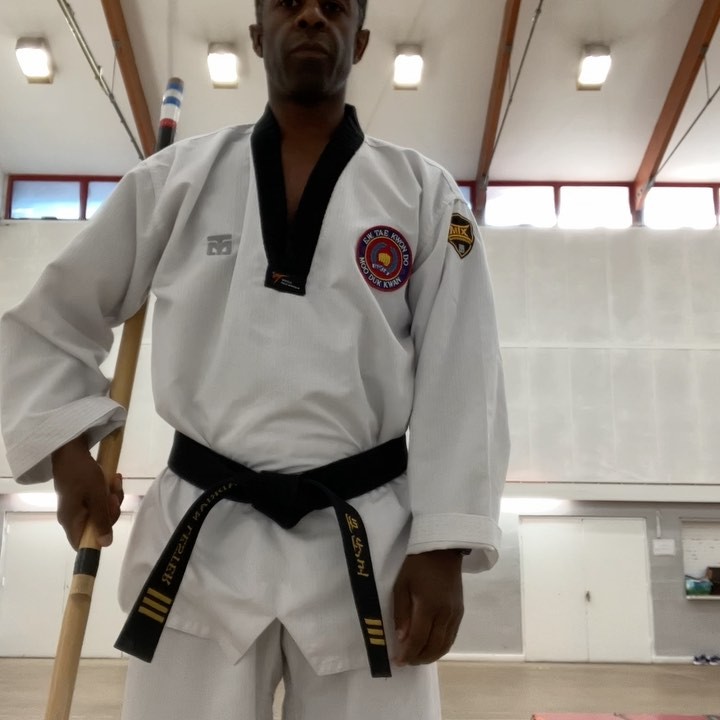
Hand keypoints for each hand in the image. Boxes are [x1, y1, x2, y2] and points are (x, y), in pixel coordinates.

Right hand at [51, 436, 123, 549]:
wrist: (70, 449)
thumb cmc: (82, 473)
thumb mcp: (96, 497)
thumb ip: (101, 520)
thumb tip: (105, 544)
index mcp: (71, 520)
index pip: (82, 543)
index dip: (98, 537)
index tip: (109, 520)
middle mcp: (72, 516)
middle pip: (96, 524)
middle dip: (111, 509)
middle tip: (114, 494)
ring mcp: (77, 504)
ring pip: (101, 509)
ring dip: (113, 496)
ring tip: (116, 480)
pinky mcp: (82, 494)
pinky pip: (98, 498)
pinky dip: (107, 490)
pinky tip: (114, 478)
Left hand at [392, 549, 463, 665]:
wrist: (442, 550)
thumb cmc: (417, 565)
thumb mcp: (401, 585)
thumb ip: (401, 612)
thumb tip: (401, 638)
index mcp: (429, 606)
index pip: (418, 639)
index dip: (408, 653)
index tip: (397, 661)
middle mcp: (445, 614)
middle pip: (434, 647)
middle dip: (419, 658)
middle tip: (406, 662)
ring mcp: (455, 614)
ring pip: (445, 645)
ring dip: (431, 656)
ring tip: (417, 658)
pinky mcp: (460, 612)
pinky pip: (452, 636)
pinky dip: (441, 647)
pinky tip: (431, 647)